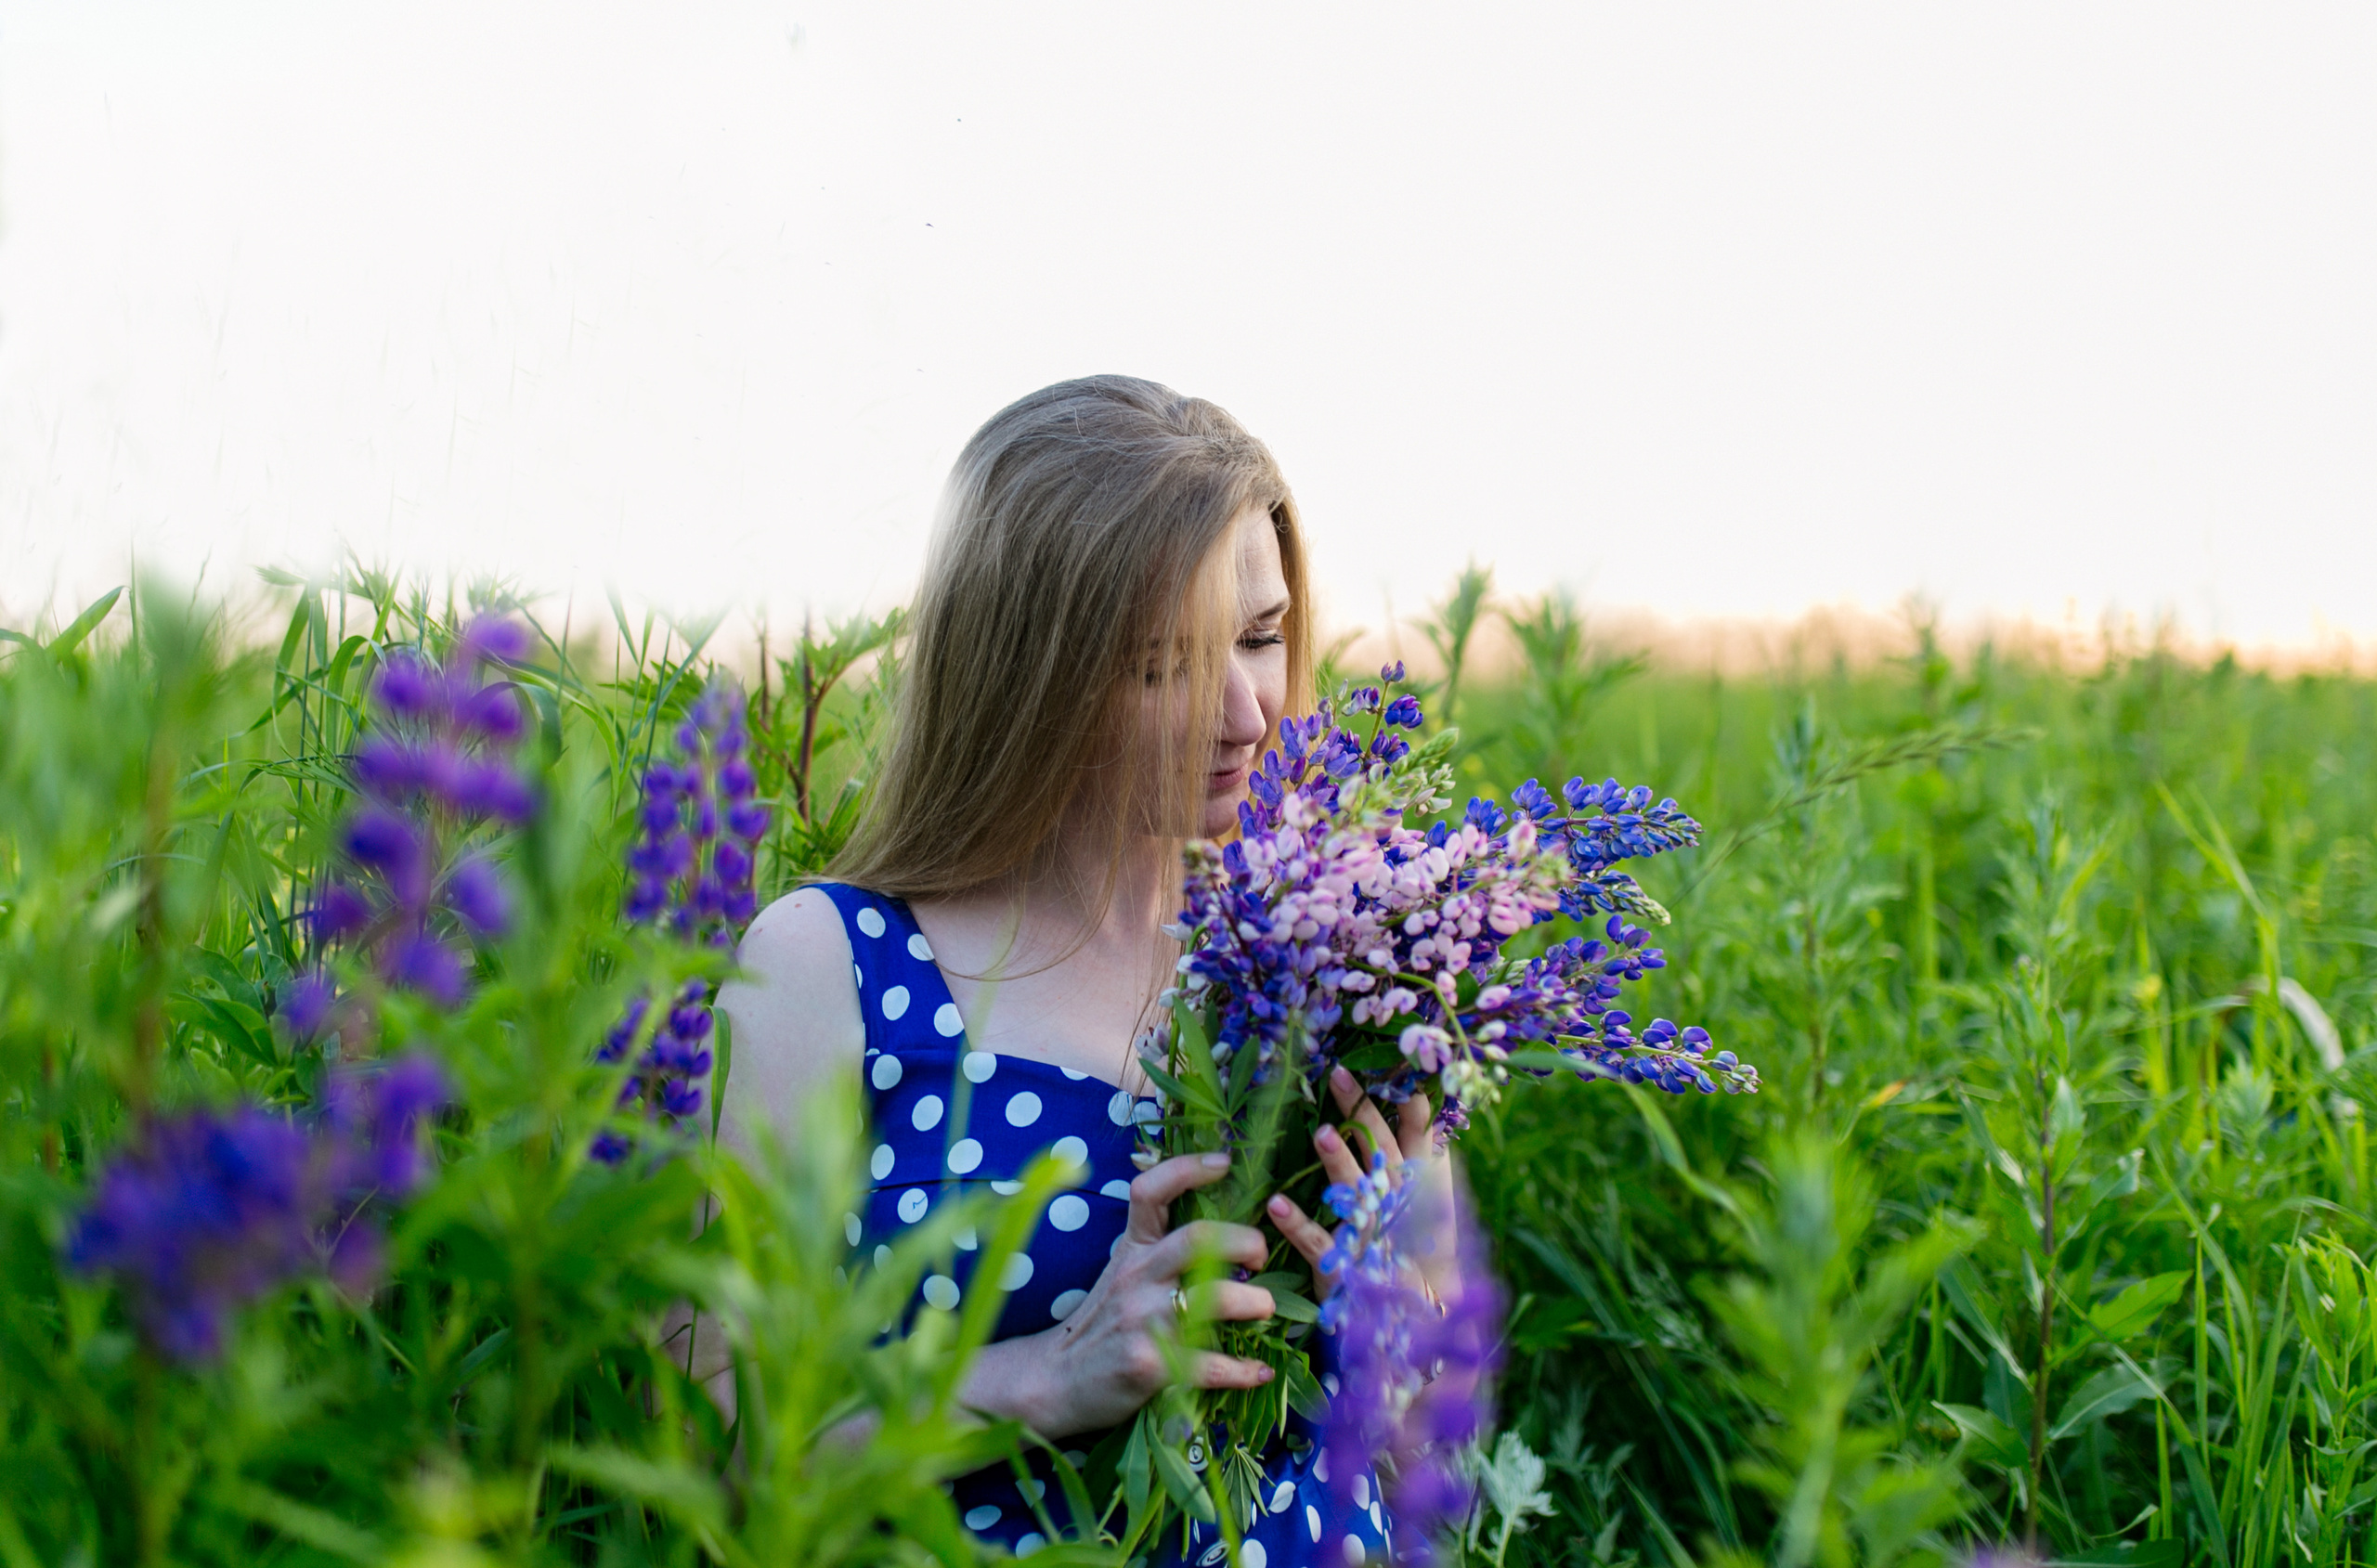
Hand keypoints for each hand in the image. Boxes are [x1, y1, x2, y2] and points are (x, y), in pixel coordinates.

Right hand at [1014, 1151, 1277, 1436]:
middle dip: (1245, 1241)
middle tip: (1261, 1257)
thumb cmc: (1101, 1323)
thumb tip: (1219, 1231)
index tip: (1224, 1162)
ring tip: (1265, 1308)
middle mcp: (1137, 1278)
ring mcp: (1143, 1321)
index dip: (1187, 1168)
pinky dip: (1243, 1369)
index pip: (1150, 1191)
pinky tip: (1259, 1370)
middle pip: (1198, 1239)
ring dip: (1254, 1302)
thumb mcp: (1121, 1274)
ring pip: (1213, 1299)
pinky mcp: (1149, 1367)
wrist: (1055, 1381)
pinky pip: (1209, 1365)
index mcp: (1132, 1250)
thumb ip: (1158, 1250)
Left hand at [1263, 1066, 1450, 1299]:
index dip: (1407, 1106)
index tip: (1397, 1072)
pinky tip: (1275, 1202)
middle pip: (1380, 1152)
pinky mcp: (1342, 1268)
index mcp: (1416, 1189)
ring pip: (1353, 1192)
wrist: (1418, 1326)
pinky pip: (1319, 1243)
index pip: (1413, 1138)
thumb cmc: (1418, 1252)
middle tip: (1339, 1077)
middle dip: (1361, 1114)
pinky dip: (1297, 1224)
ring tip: (1320, 1134)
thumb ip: (1425, 1154)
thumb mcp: (1430, 1204)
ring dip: (1337, 1162)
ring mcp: (1369, 1235)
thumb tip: (1424, 1102)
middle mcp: (1395, 1207)